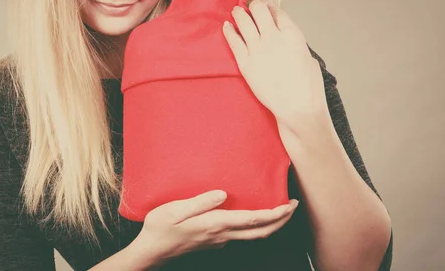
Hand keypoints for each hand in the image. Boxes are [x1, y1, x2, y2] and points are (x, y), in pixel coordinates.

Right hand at [132, 190, 298, 264]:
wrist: (152, 251)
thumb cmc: (160, 228)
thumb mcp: (175, 210)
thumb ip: (200, 202)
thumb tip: (223, 193)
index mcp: (214, 224)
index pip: (253, 220)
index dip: (275, 213)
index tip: (289, 204)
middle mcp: (221, 234)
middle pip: (260, 232)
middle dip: (280, 221)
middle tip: (293, 206)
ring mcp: (218, 240)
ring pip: (253, 235)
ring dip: (270, 224)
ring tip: (279, 210)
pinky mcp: (213, 241)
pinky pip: (241, 235)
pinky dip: (254, 226)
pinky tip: (252, 215)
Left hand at [222, 0, 328, 133]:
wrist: (297, 106)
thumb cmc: (308, 87)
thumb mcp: (308, 58)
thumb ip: (295, 46)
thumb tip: (287, 43)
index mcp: (292, 34)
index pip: (278, 12)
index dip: (270, 8)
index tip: (266, 8)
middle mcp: (274, 37)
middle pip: (259, 11)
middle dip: (254, 6)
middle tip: (249, 6)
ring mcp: (258, 49)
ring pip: (244, 22)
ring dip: (239, 13)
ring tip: (236, 10)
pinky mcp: (245, 63)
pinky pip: (234, 41)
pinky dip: (229, 30)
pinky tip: (226, 25)